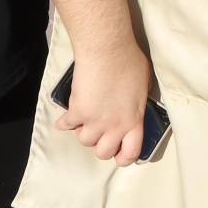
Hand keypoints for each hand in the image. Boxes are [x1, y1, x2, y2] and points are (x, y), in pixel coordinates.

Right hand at [56, 44, 152, 166]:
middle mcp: (114, 126)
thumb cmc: (129, 62)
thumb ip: (137, 104)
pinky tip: (64, 120)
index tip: (119, 153)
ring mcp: (94, 121)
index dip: (124, 157)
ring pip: (84, 141)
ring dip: (83, 131)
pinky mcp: (77, 112)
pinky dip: (64, 123)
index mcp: (134, 121)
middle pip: (103, 152)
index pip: (131, 153)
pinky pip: (65, 125)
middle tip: (100, 132)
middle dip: (100, 145)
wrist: (108, 50)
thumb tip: (133, 107)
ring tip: (84, 120)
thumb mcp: (144, 86)